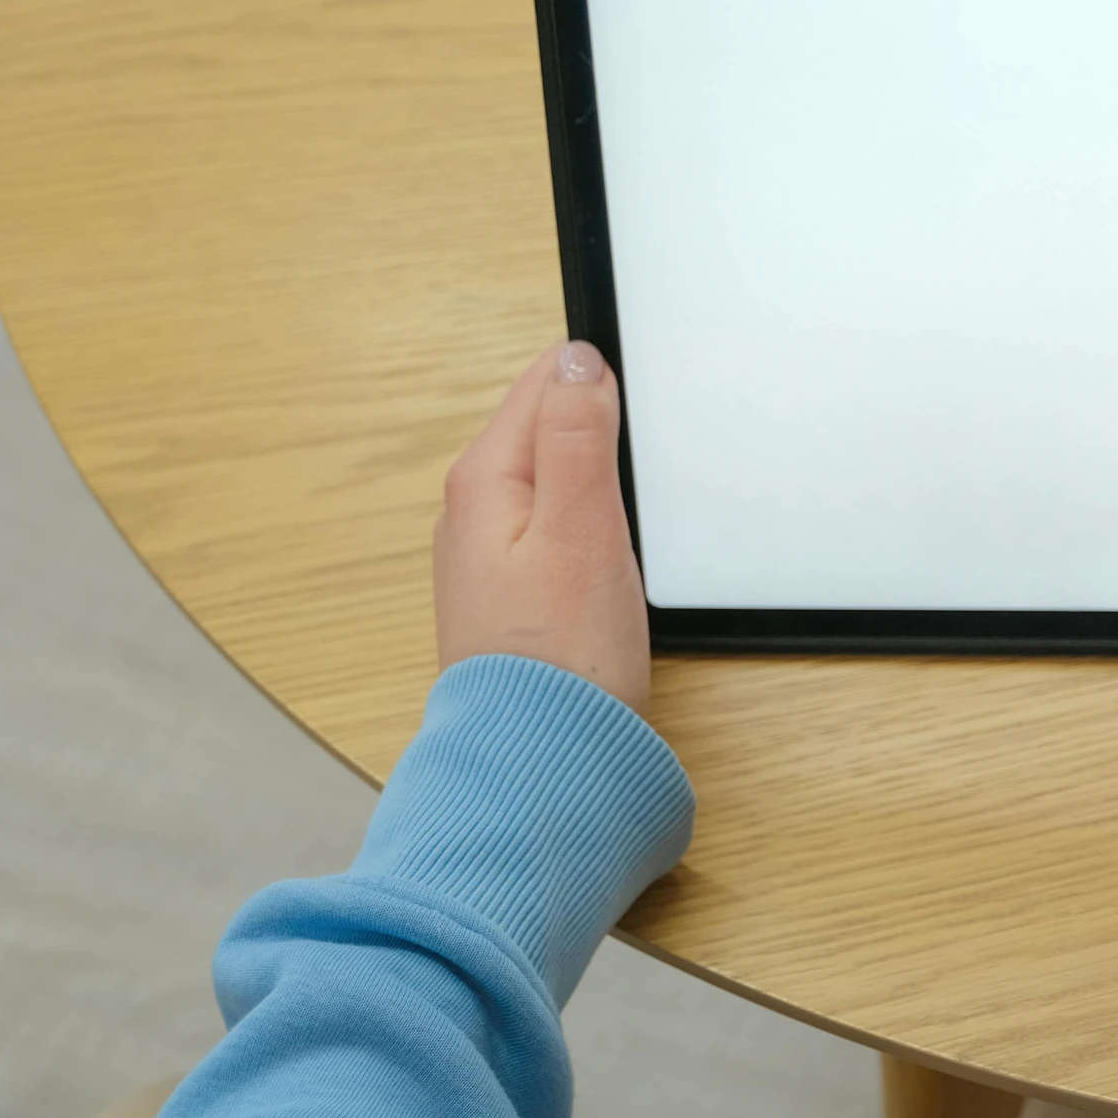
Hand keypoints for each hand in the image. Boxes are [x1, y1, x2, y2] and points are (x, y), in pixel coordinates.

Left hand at [434, 340, 650, 713]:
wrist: (541, 762)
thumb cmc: (563, 656)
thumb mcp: (582, 527)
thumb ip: (578, 433)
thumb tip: (575, 356)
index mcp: (484, 479)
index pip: (543, 381)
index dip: (601, 381)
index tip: (644, 416)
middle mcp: (474, 510)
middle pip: (548, 426)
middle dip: (601, 430)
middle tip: (644, 473)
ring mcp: (491, 553)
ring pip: (554, 477)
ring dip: (598, 480)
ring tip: (631, 513)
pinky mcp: (515, 591)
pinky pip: (556, 524)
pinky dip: (591, 523)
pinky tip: (612, 553)